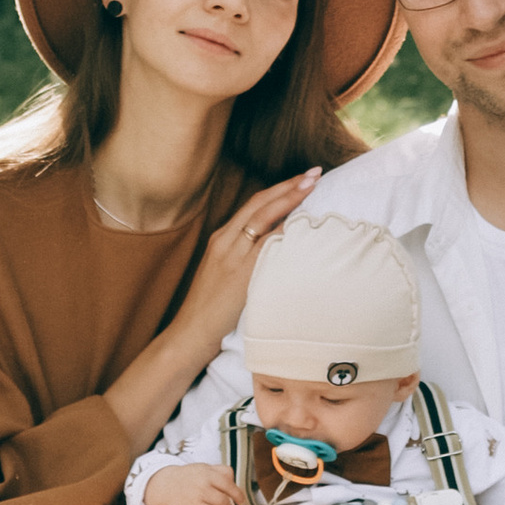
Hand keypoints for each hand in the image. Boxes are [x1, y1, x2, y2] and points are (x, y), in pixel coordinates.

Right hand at [145, 462, 238, 504]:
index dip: (238, 495)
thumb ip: (223, 471)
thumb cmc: (191, 478)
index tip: (241, 502)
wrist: (165, 486)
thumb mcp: (205, 467)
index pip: (228, 485)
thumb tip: (236, 484)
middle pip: (223, 503)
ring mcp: (192, 504)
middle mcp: (200, 489)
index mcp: (207, 474)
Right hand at [174, 168, 324, 355]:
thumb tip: (275, 242)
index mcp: (221, 238)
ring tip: (311, 186)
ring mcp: (232, 256)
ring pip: (263, 219)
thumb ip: (244, 254)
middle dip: (288, 186)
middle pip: (260, 205)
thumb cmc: (210, 307)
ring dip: (289, 199)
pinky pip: (265, 247)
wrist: (190, 332)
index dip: (279, 188)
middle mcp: (225, 241)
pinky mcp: (240, 274)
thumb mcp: (223, 271)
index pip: (253, 205)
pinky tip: (301, 224)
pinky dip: (283, 231)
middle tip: (314, 173)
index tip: (302, 177)